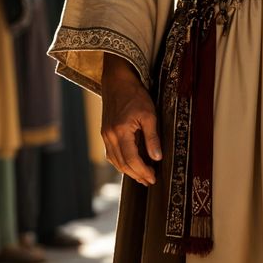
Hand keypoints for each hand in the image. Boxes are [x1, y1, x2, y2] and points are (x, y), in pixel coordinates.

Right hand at [101, 54, 160, 185]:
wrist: (117, 81)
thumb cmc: (135, 95)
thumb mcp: (149, 114)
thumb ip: (152, 137)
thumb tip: (157, 158)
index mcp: (120, 132)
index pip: (131, 159)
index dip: (142, 171)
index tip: (153, 178)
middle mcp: (109, 136)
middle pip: (122, 164)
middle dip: (137, 174)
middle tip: (150, 181)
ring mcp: (105, 135)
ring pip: (115, 161)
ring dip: (128, 171)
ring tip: (142, 176)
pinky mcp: (105, 133)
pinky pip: (111, 154)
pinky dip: (121, 162)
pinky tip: (129, 164)